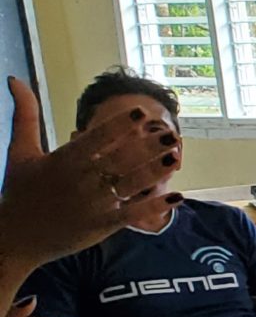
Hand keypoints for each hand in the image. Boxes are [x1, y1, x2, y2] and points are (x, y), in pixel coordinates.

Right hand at [1, 76, 180, 270]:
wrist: (15, 238)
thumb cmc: (19, 190)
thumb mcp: (19, 151)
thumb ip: (25, 115)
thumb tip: (15, 78)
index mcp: (61, 161)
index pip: (94, 139)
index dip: (118, 126)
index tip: (140, 113)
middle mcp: (79, 182)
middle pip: (118, 161)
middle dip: (145, 147)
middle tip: (170, 133)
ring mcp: (92, 206)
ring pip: (129, 185)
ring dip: (155, 171)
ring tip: (177, 155)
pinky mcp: (101, 227)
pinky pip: (132, 214)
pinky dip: (155, 206)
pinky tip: (178, 195)